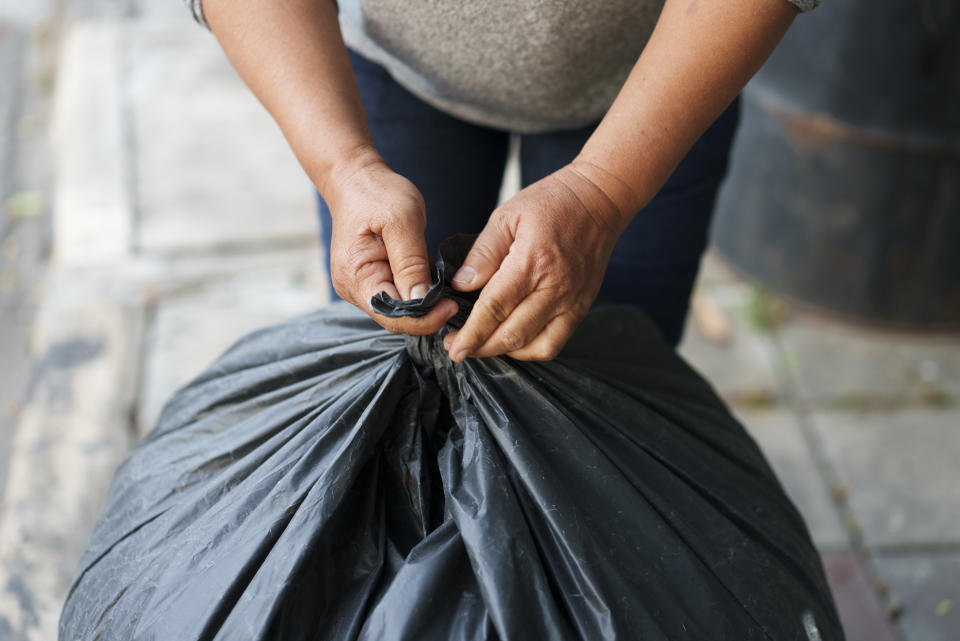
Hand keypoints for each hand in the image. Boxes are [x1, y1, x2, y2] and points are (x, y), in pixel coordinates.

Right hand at [324, 148, 457, 333]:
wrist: (358, 180)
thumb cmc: (378, 194)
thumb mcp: (401, 222)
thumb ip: (411, 263)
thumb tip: (422, 300)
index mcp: (355, 277)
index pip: (392, 315)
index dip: (424, 318)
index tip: (452, 305)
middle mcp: (353, 288)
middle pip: (395, 319)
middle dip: (426, 315)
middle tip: (455, 302)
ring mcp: (361, 287)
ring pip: (398, 312)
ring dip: (423, 306)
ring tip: (447, 293)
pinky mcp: (372, 281)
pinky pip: (397, 298)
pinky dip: (416, 294)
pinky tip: (433, 285)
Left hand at [443, 162, 627, 361]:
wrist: (599, 201)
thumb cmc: (551, 204)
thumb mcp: (507, 216)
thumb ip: (483, 253)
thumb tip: (460, 285)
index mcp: (531, 262)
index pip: (494, 308)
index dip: (471, 333)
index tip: (453, 347)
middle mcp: (554, 288)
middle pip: (512, 334)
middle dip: (480, 347)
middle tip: (457, 350)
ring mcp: (571, 302)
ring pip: (533, 346)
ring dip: (503, 352)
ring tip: (482, 345)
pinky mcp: (581, 307)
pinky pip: (554, 343)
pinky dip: (530, 350)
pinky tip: (512, 341)